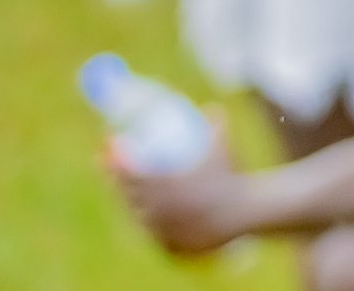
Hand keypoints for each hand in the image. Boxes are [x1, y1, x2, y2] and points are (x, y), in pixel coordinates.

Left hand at [110, 131, 245, 253]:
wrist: (242, 213)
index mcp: (160, 185)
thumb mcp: (224, 146)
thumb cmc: (231, 177)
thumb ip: (216, 124)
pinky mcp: (165, 246)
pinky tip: (150, 215)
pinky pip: (150, 232)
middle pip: (123, 194)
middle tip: (115, 168)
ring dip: (128, 202)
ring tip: (133, 192)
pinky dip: (147, 221)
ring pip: (134, 215)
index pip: (126, 171)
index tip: (111, 146)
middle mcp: (154, 209)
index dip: (113, 158)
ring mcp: (158, 230)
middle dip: (113, 180)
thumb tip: (210, 107)